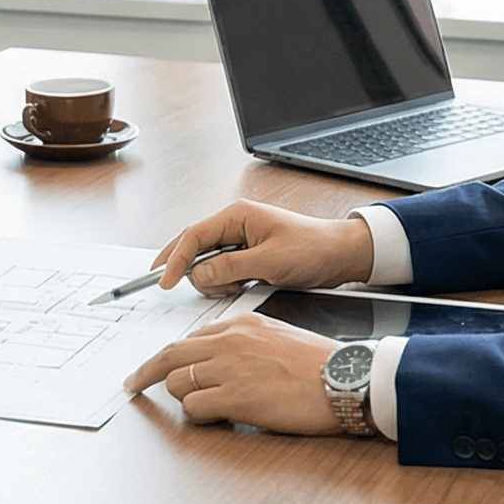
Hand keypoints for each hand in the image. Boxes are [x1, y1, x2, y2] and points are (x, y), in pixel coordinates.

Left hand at [123, 312, 343, 434]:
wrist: (344, 378)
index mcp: (239, 324)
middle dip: (145, 372)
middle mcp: (228, 342)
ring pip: (177, 383)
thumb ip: (244, 343)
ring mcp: (228, 368)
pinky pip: (194, 408)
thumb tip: (218, 360)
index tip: (155, 366)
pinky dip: (199, 416)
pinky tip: (219, 418)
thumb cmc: (318, 365)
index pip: (190, 338)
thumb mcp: (276, 337)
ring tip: (210, 409)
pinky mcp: (234, 397)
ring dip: (184, 399)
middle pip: (169, 355)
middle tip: (132, 384)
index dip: (168, 356)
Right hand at [148, 199, 376, 296]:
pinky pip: (221, 272)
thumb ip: (230, 267)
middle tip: (200, 288)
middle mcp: (234, 225)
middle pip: (194, 249)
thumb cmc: (312, 249)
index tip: (164, 281)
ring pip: (206, 264)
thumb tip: (198, 274)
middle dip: (194, 271)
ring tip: (241, 286)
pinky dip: (225, 284)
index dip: (174, 259)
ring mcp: (239, 241)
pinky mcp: (246, 257)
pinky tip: (244, 287)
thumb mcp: (270, 262)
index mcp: (236, 216)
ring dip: (215, 281)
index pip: (193, 236)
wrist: (339, 255)